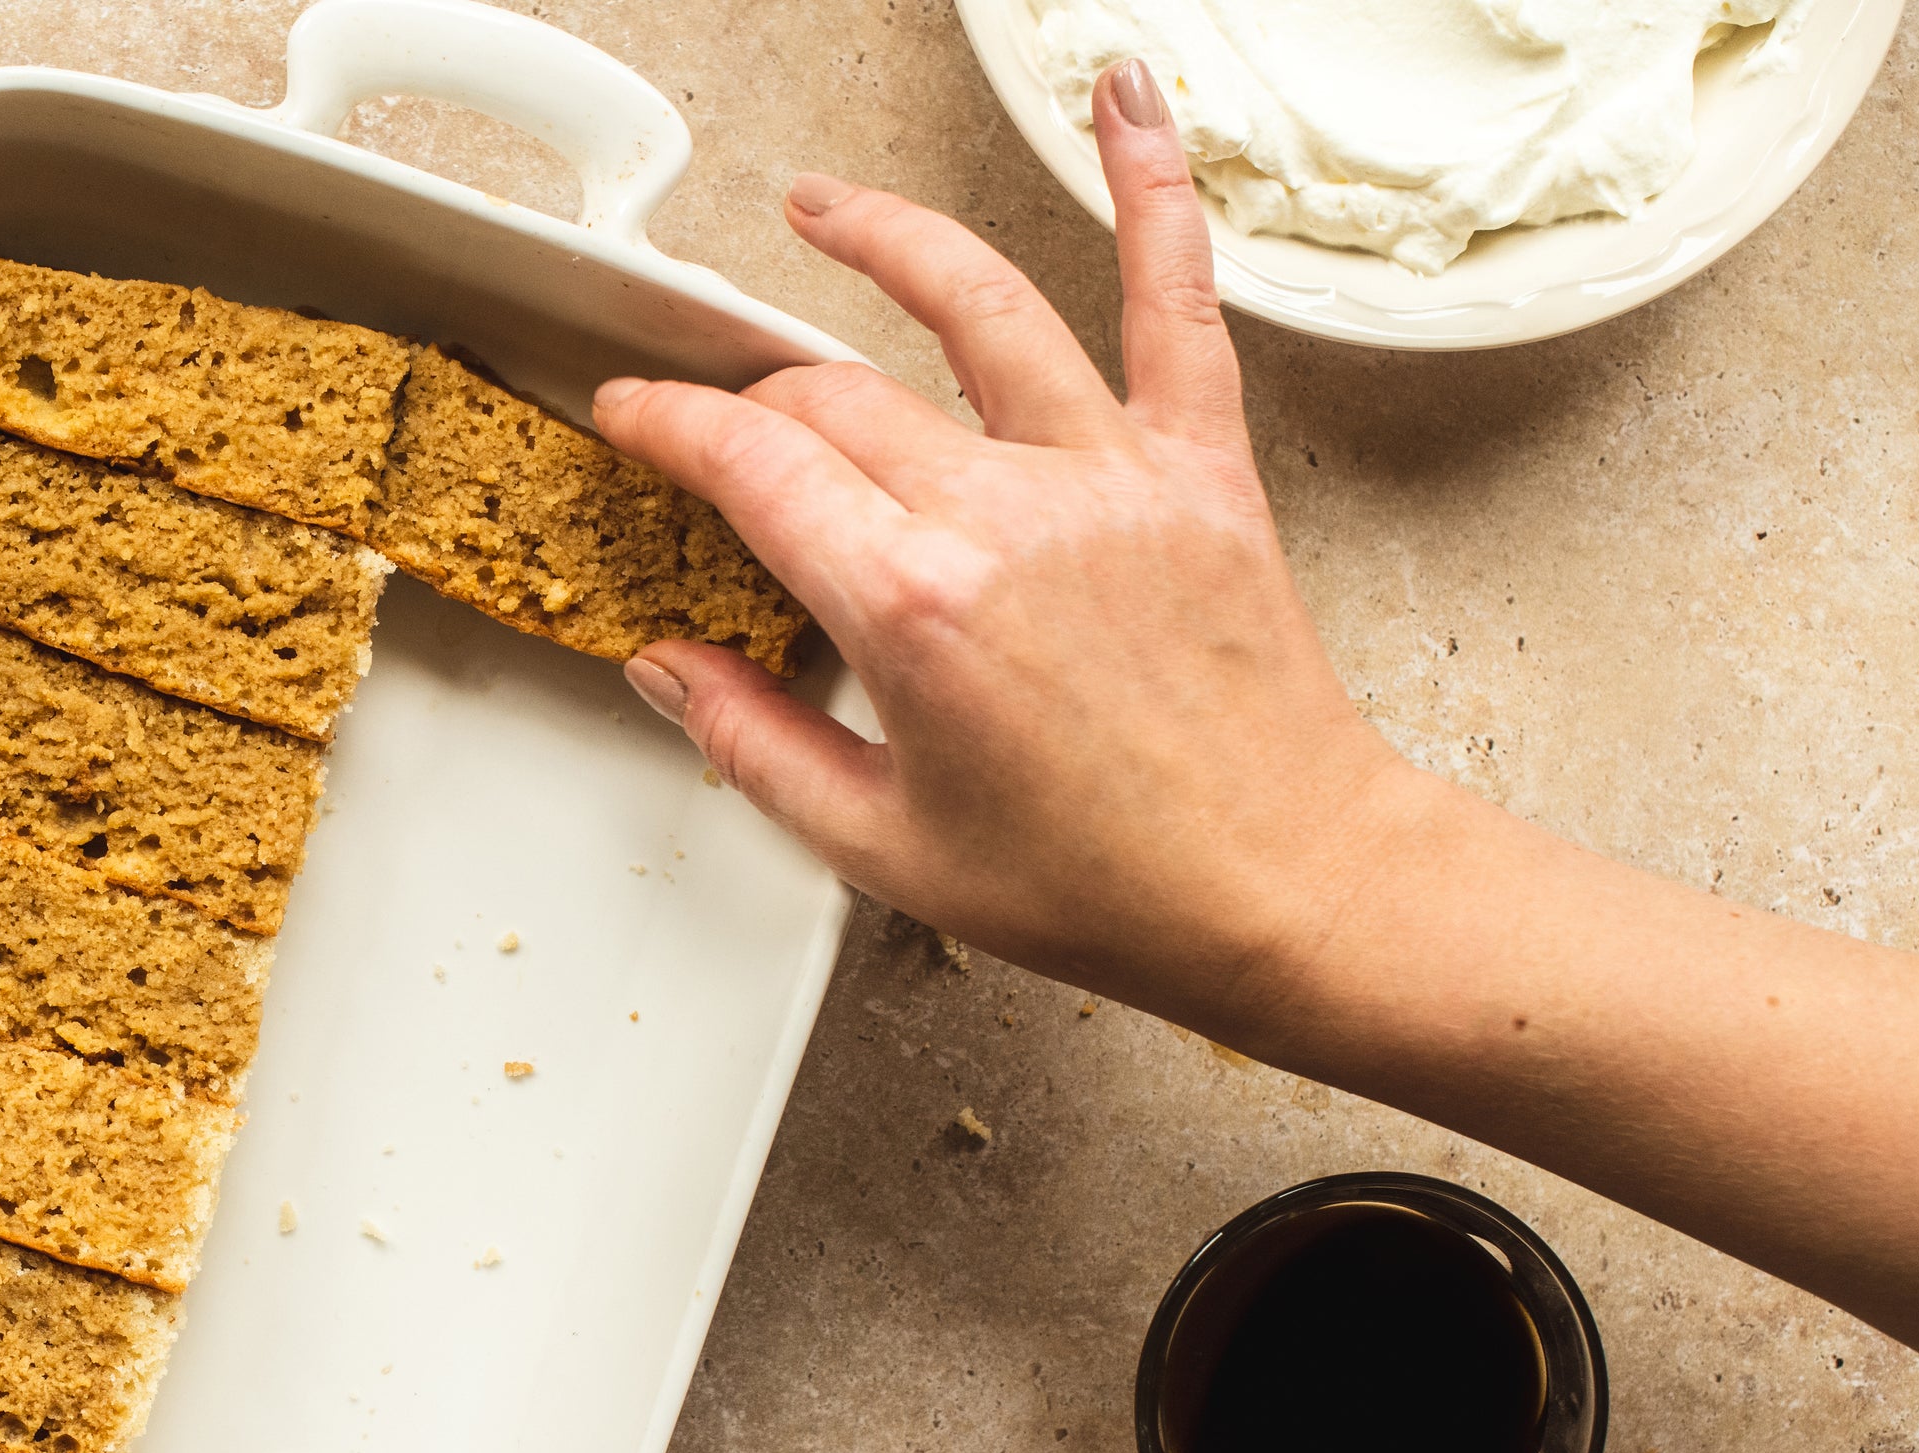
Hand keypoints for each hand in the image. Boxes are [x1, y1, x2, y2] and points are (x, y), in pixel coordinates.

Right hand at [590, 60, 1457, 1039]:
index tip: (635, 415)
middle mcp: (1008, 517)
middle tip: (722, 410)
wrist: (1283, 885)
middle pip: (840, 396)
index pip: (755, 464)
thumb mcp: (883, 847)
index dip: (672, 425)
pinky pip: (1177, 303)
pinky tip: (1129, 102)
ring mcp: (1110, 476)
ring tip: (819, 208)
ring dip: (885, 237)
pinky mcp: (1199, 466)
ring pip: (977, 307)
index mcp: (915, 608)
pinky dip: (1158, 191)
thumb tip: (668, 667)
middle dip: (756, 392)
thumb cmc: (1107, 883)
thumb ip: (754, 743)